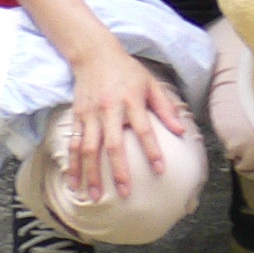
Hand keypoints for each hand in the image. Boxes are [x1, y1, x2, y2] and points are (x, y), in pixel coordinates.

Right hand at [67, 36, 188, 201]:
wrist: (94, 55)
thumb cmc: (127, 71)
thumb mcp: (151, 83)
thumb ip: (165, 107)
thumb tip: (181, 131)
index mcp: (131, 100)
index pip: (144, 129)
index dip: (152, 149)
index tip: (161, 169)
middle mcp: (109, 110)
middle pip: (113, 145)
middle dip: (118, 171)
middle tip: (124, 193)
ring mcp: (90, 115)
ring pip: (88, 149)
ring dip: (91, 174)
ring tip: (94, 197)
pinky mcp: (77, 117)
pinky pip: (73, 145)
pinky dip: (73, 165)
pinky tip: (73, 183)